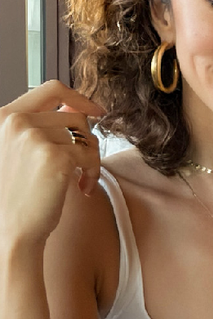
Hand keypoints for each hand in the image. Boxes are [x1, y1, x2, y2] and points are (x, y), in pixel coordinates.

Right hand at [0, 81, 104, 245]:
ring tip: (80, 179)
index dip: (79, 97)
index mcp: (3, 117)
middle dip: (87, 142)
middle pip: (76, 117)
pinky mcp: (54, 156)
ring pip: (87, 136)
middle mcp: (15, 122)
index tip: (97, 111)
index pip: (49, 88)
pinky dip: (93, 172)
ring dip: (91, 159)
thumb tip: (79, 106)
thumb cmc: (18, 195)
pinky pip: (91, 155)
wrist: (10, 230)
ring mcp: (33, 137)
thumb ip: (44, 126)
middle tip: (83, 166)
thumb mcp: (23, 152)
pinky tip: (81, 189)